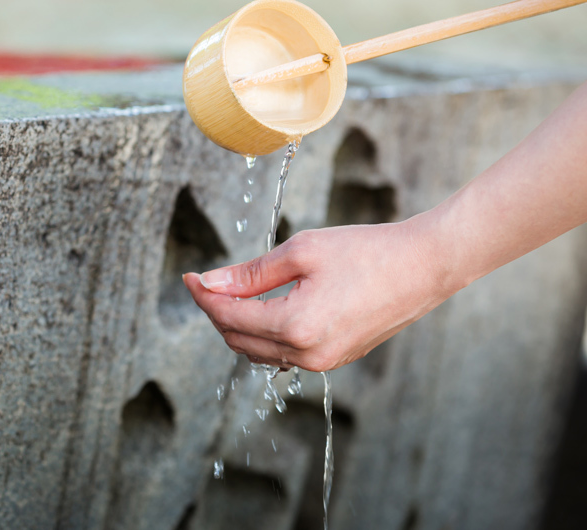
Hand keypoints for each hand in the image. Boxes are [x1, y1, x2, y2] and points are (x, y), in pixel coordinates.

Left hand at [183, 216, 456, 371]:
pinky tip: (262, 308)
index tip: (188, 276)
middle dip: (216, 311)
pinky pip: (284, 354)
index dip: (203, 296)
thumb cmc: (365, 251)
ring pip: (258, 352)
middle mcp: (307, 354)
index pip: (229, 317)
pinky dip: (264, 335)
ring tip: (231, 292)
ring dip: (238, 325)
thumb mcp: (301, 252)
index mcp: (295, 326)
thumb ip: (250, 273)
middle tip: (206, 282)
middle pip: (237, 339)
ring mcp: (324, 361)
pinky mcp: (336, 358)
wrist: (425, 266)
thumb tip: (209, 283)